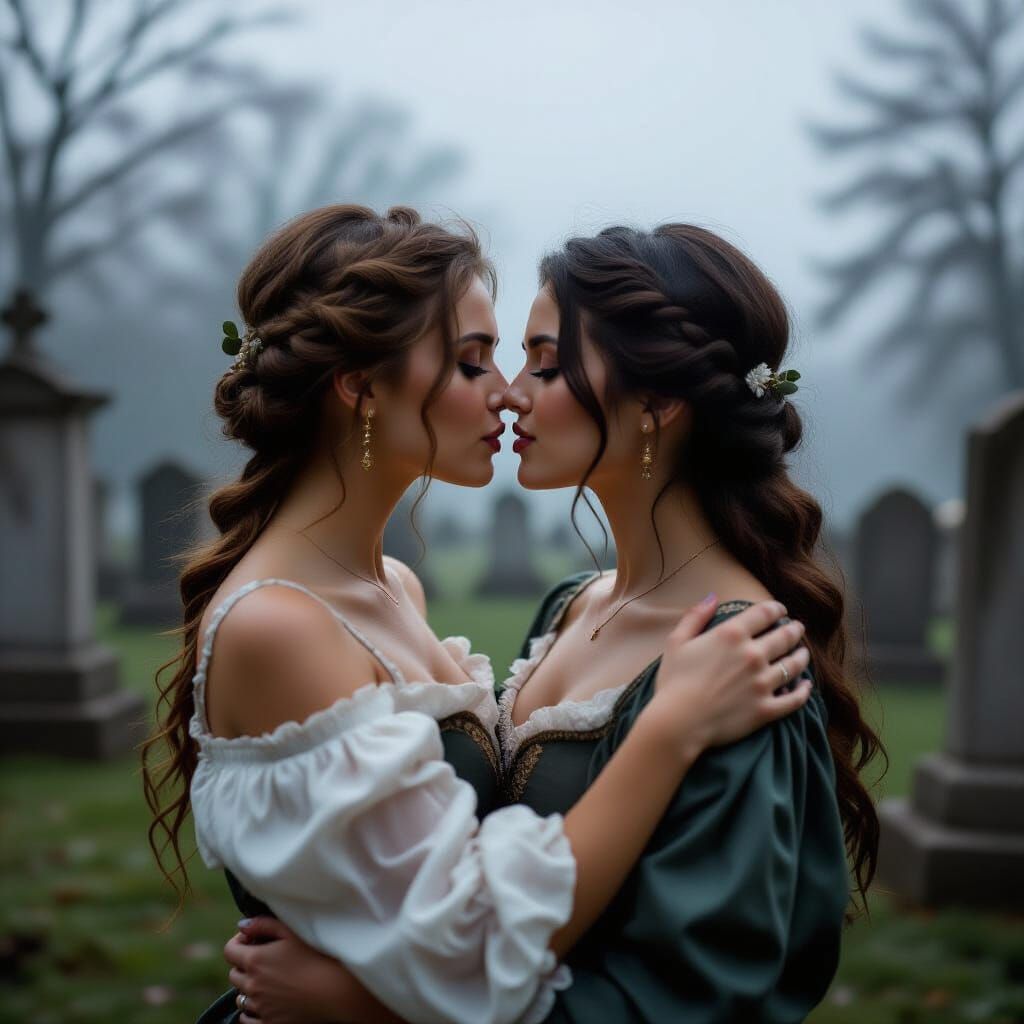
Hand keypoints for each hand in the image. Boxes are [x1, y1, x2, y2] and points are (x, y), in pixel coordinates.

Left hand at [225, 917, 354, 1023]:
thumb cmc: (316, 955)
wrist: (335, 990)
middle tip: (265, 959)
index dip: (238, 942)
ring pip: (240, 997)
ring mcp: (259, 1007)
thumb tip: (242, 926)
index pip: (229, 951)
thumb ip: (263, 924)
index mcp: (255, 960)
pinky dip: (251, 1011)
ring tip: (269, 981)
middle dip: (244, 964)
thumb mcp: (291, 932)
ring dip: (249, 988)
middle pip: (234, 974)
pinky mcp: (268, 1023)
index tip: (252, 939)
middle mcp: (252, 985)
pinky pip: (247, 1020)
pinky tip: (266, 1002)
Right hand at [650, 595, 811, 762]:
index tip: (780, 610)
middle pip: (785, 636)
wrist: (678, 723)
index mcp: (732, 635)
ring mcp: (762, 683)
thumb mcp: (676, 641)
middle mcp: (753, 655)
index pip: (764, 613)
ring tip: (803, 653)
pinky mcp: (766, 708)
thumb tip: (712, 597)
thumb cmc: (673, 681)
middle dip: (794, 630)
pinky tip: (806, 686)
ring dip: (801, 656)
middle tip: (797, 628)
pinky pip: (794, 699)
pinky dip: (803, 691)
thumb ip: (696, 616)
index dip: (776, 608)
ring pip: (794, 665)